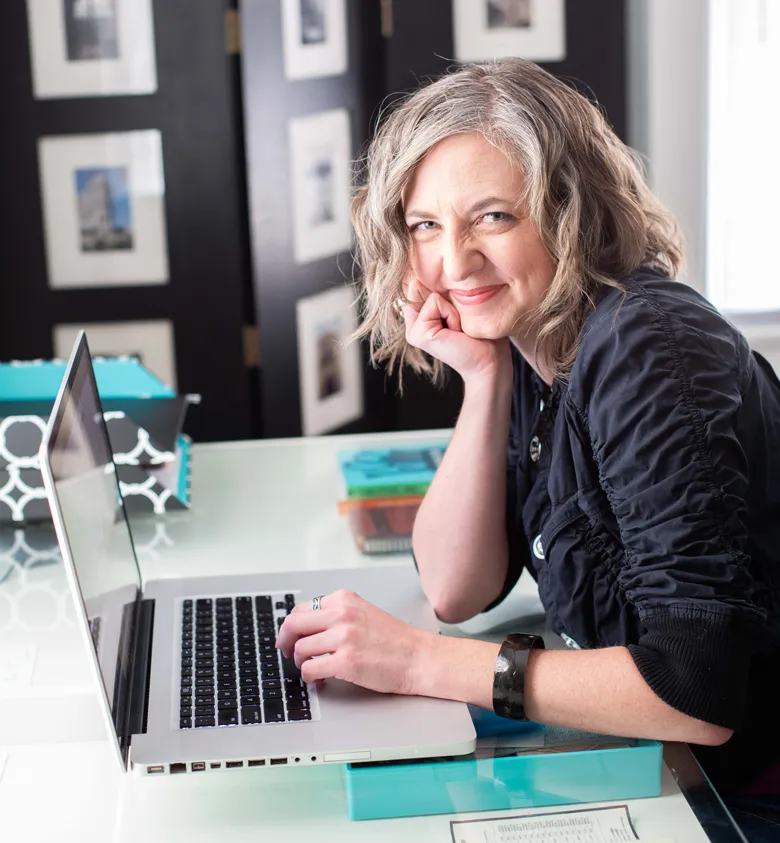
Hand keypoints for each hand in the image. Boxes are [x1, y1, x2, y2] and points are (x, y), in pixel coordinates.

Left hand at [275, 589, 434, 694]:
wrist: (419, 657)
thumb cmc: (395, 640)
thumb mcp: (363, 612)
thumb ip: (337, 615)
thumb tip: (306, 626)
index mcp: (344, 600)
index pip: (301, 608)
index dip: (291, 626)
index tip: (289, 636)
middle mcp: (341, 614)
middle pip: (294, 624)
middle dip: (285, 641)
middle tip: (286, 653)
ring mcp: (344, 637)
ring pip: (299, 648)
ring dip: (300, 662)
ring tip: (311, 668)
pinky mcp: (346, 661)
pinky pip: (310, 669)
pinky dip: (309, 677)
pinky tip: (319, 680)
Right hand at [402, 278, 510, 384]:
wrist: (489, 360)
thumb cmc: (479, 333)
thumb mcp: (457, 304)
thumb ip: (437, 291)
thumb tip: (416, 279)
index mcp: (419, 315)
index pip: (423, 282)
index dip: (444, 290)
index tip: (456, 313)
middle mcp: (412, 323)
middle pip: (422, 285)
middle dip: (445, 297)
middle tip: (458, 322)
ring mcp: (413, 331)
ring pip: (429, 293)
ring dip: (450, 307)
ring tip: (457, 327)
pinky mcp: (418, 335)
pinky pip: (434, 302)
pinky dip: (451, 313)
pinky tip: (456, 331)